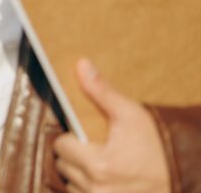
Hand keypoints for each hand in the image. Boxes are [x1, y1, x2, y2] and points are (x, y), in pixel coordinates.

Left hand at [53, 59, 170, 192]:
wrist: (184, 172)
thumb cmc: (159, 144)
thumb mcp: (131, 114)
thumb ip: (102, 92)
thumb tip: (81, 65)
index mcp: (99, 164)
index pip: (60, 146)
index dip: (69, 137)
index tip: (82, 134)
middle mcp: (97, 188)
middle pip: (63, 165)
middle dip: (73, 154)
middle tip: (92, 147)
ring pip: (70, 184)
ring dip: (78, 174)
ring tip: (98, 162)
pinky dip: (87, 188)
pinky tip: (101, 177)